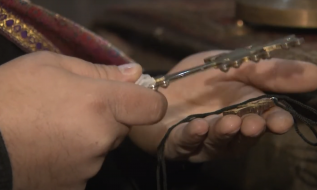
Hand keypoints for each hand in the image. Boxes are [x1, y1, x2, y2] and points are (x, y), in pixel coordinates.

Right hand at [0, 51, 166, 189]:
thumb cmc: (9, 97)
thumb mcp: (48, 65)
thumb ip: (98, 69)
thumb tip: (134, 73)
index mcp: (100, 103)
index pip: (152, 106)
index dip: (148, 99)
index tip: (132, 95)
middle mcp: (101, 138)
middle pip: (122, 125)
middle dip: (107, 115)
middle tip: (73, 107)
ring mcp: (89, 166)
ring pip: (103, 146)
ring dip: (88, 136)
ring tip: (52, 128)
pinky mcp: (75, 186)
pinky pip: (86, 165)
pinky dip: (74, 156)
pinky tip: (48, 147)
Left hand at [130, 50, 316, 162]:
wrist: (158, 84)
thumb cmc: (199, 77)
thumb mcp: (235, 65)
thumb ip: (270, 71)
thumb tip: (316, 72)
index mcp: (245, 110)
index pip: (267, 119)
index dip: (276, 121)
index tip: (281, 121)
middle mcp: (229, 129)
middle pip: (245, 135)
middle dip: (251, 130)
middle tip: (254, 123)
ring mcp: (204, 139)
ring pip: (218, 142)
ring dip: (224, 133)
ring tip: (228, 122)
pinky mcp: (179, 143)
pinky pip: (186, 143)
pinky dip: (193, 136)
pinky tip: (197, 126)